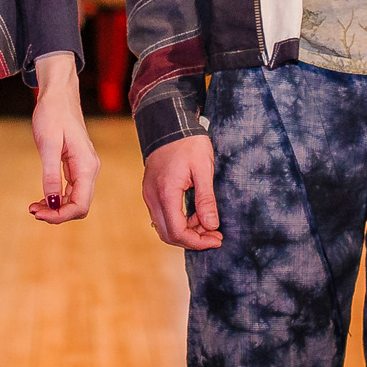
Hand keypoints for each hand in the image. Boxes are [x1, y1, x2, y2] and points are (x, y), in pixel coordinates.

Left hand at [28, 52, 98, 224]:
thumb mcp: (48, 145)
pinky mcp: (76, 165)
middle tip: (32, 210)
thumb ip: (51, 175)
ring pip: (75, 200)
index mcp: (87, 166)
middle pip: (79, 206)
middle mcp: (90, 169)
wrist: (58, 94)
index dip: (60, 216)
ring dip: (56, 208)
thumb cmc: (53, 114)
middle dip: (57, 214)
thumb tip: (52, 203)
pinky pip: (70, 190)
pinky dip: (56, 198)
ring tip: (33, 206)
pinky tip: (42, 197)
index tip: (38, 214)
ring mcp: (84, 168)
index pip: (80, 205)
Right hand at [142, 134, 222, 249]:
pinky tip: (195, 214)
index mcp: (166, 193)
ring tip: (208, 222)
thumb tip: (211, 226)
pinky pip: (162, 216)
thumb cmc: (188, 143)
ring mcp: (149, 195)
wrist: (168, 124)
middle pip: (168, 235)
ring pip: (164, 227)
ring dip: (186, 231)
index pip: (178, 232)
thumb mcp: (203, 169)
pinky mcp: (150, 191)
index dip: (198, 242)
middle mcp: (152, 198)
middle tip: (215, 235)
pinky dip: (178, 222)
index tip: (217, 238)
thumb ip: (206, 199)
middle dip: (192, 240)